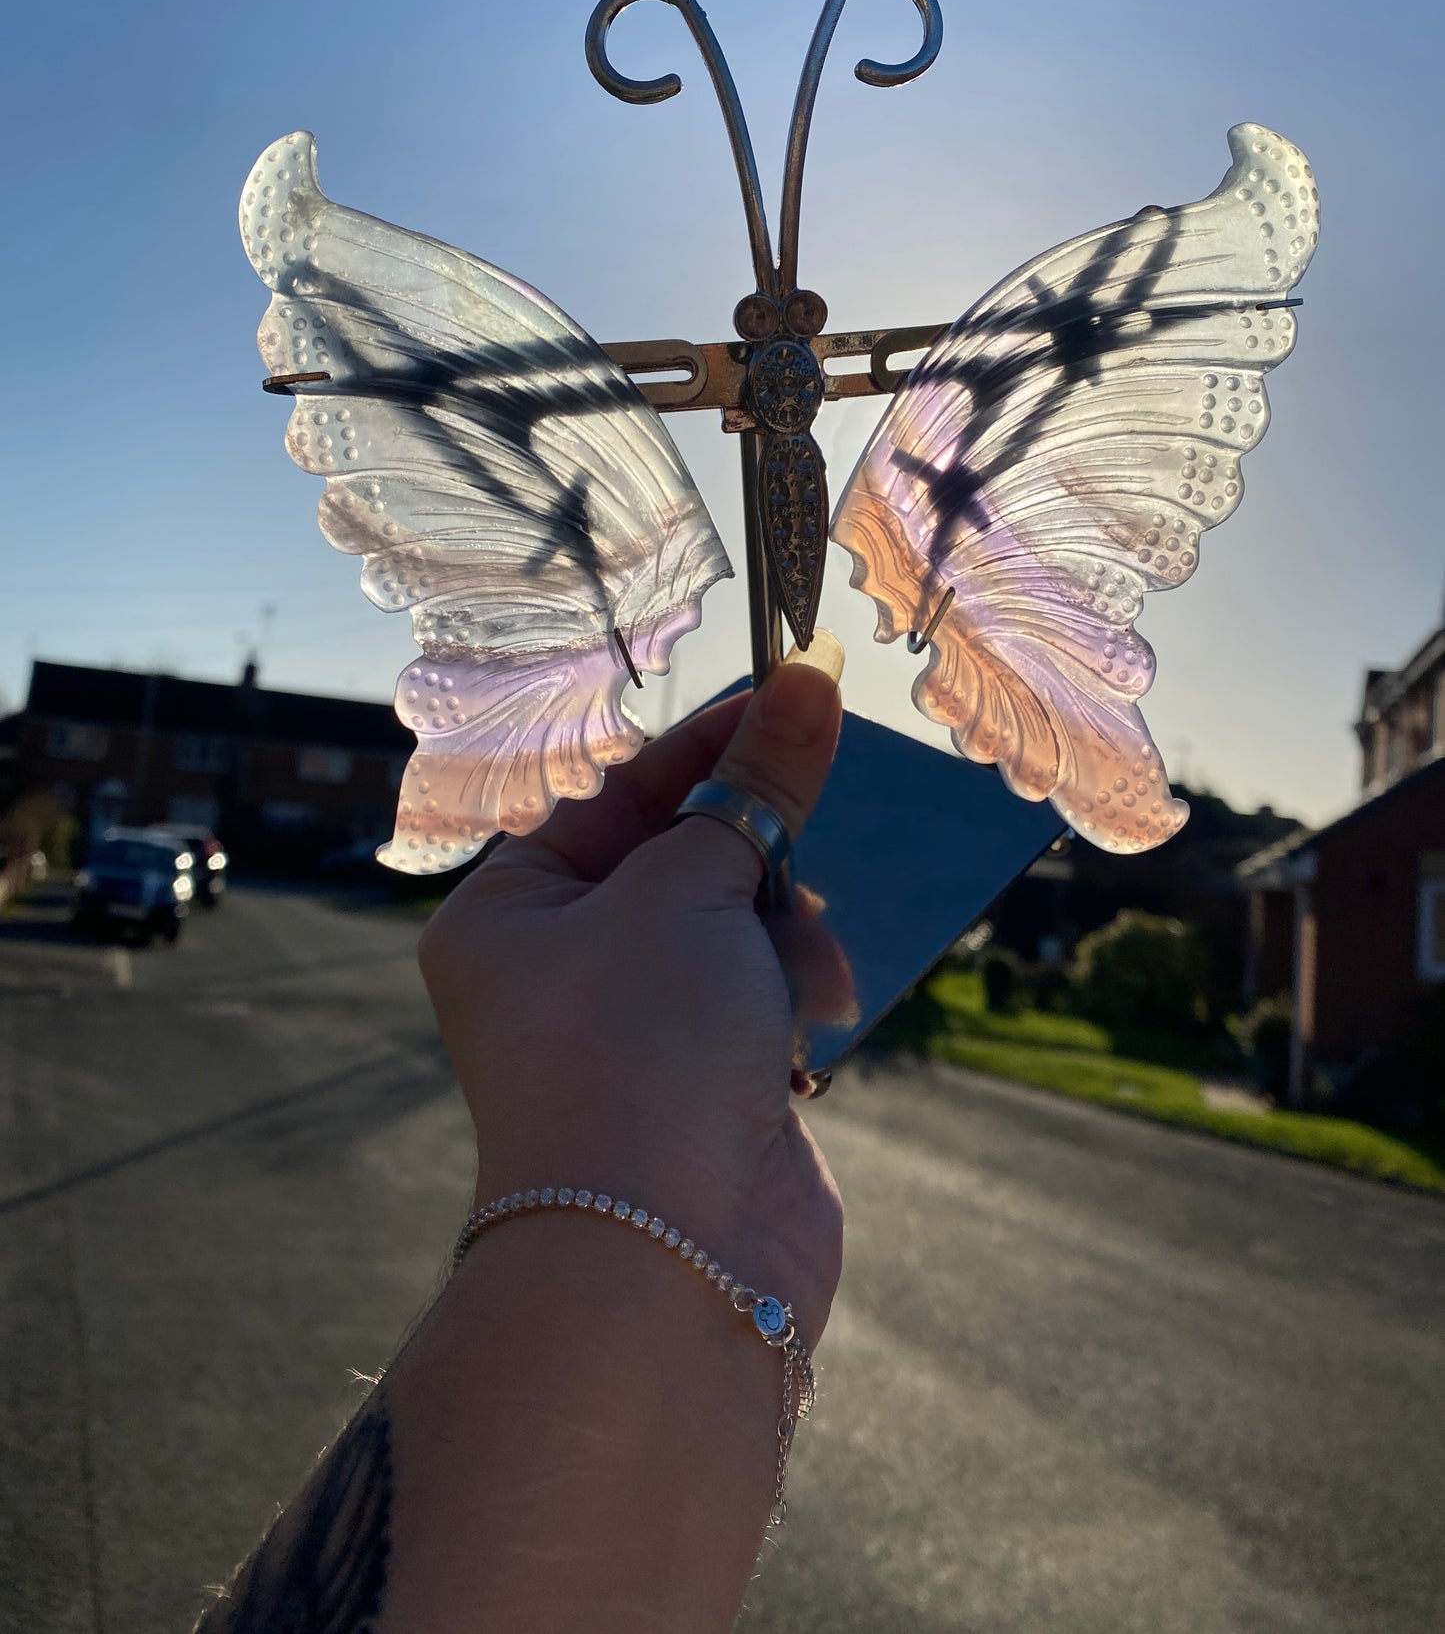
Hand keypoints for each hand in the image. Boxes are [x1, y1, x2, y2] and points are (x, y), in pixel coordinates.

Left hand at [417, 651, 847, 1339]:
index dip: (710, 740)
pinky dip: (796, 992)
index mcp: (510, 910)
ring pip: (737, 922)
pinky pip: (765, 994)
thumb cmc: (639, 1053)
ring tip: (798, 980)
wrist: (669, 1263)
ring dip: (783, 933)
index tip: (798, 692)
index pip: (617, 788)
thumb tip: (810, 676)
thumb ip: (756, 784)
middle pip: (682, 852)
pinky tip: (811, 1020)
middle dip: (754, 852)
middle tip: (806, 833)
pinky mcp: (705, 1084)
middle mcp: (560, 967)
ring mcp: (635, 1032)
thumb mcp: (692, 888)